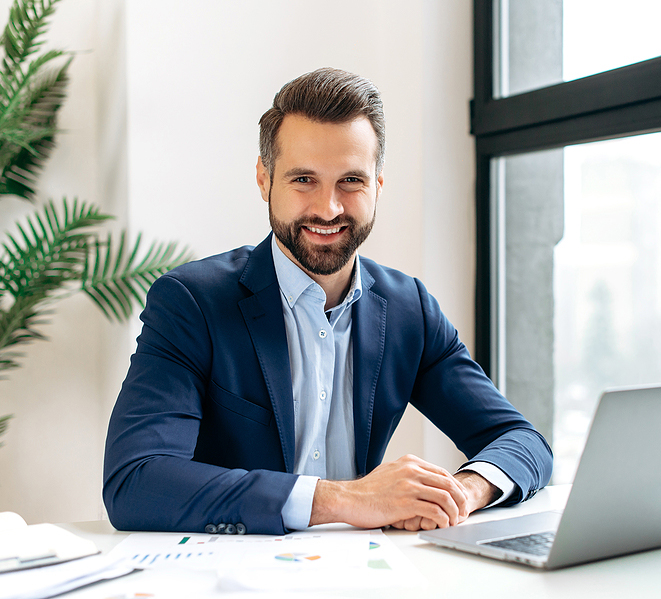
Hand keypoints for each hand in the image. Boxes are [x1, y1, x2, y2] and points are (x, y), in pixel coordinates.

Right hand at [309, 454, 469, 529]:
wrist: (349, 499)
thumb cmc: (367, 490)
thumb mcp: (389, 472)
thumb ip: (407, 472)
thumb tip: (422, 479)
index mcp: (409, 462)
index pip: (442, 472)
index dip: (455, 487)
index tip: (460, 499)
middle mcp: (412, 470)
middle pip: (448, 483)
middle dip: (460, 499)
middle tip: (463, 511)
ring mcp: (409, 486)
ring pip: (445, 497)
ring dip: (454, 511)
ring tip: (454, 521)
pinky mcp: (406, 503)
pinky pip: (434, 511)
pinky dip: (443, 519)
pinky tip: (442, 524)